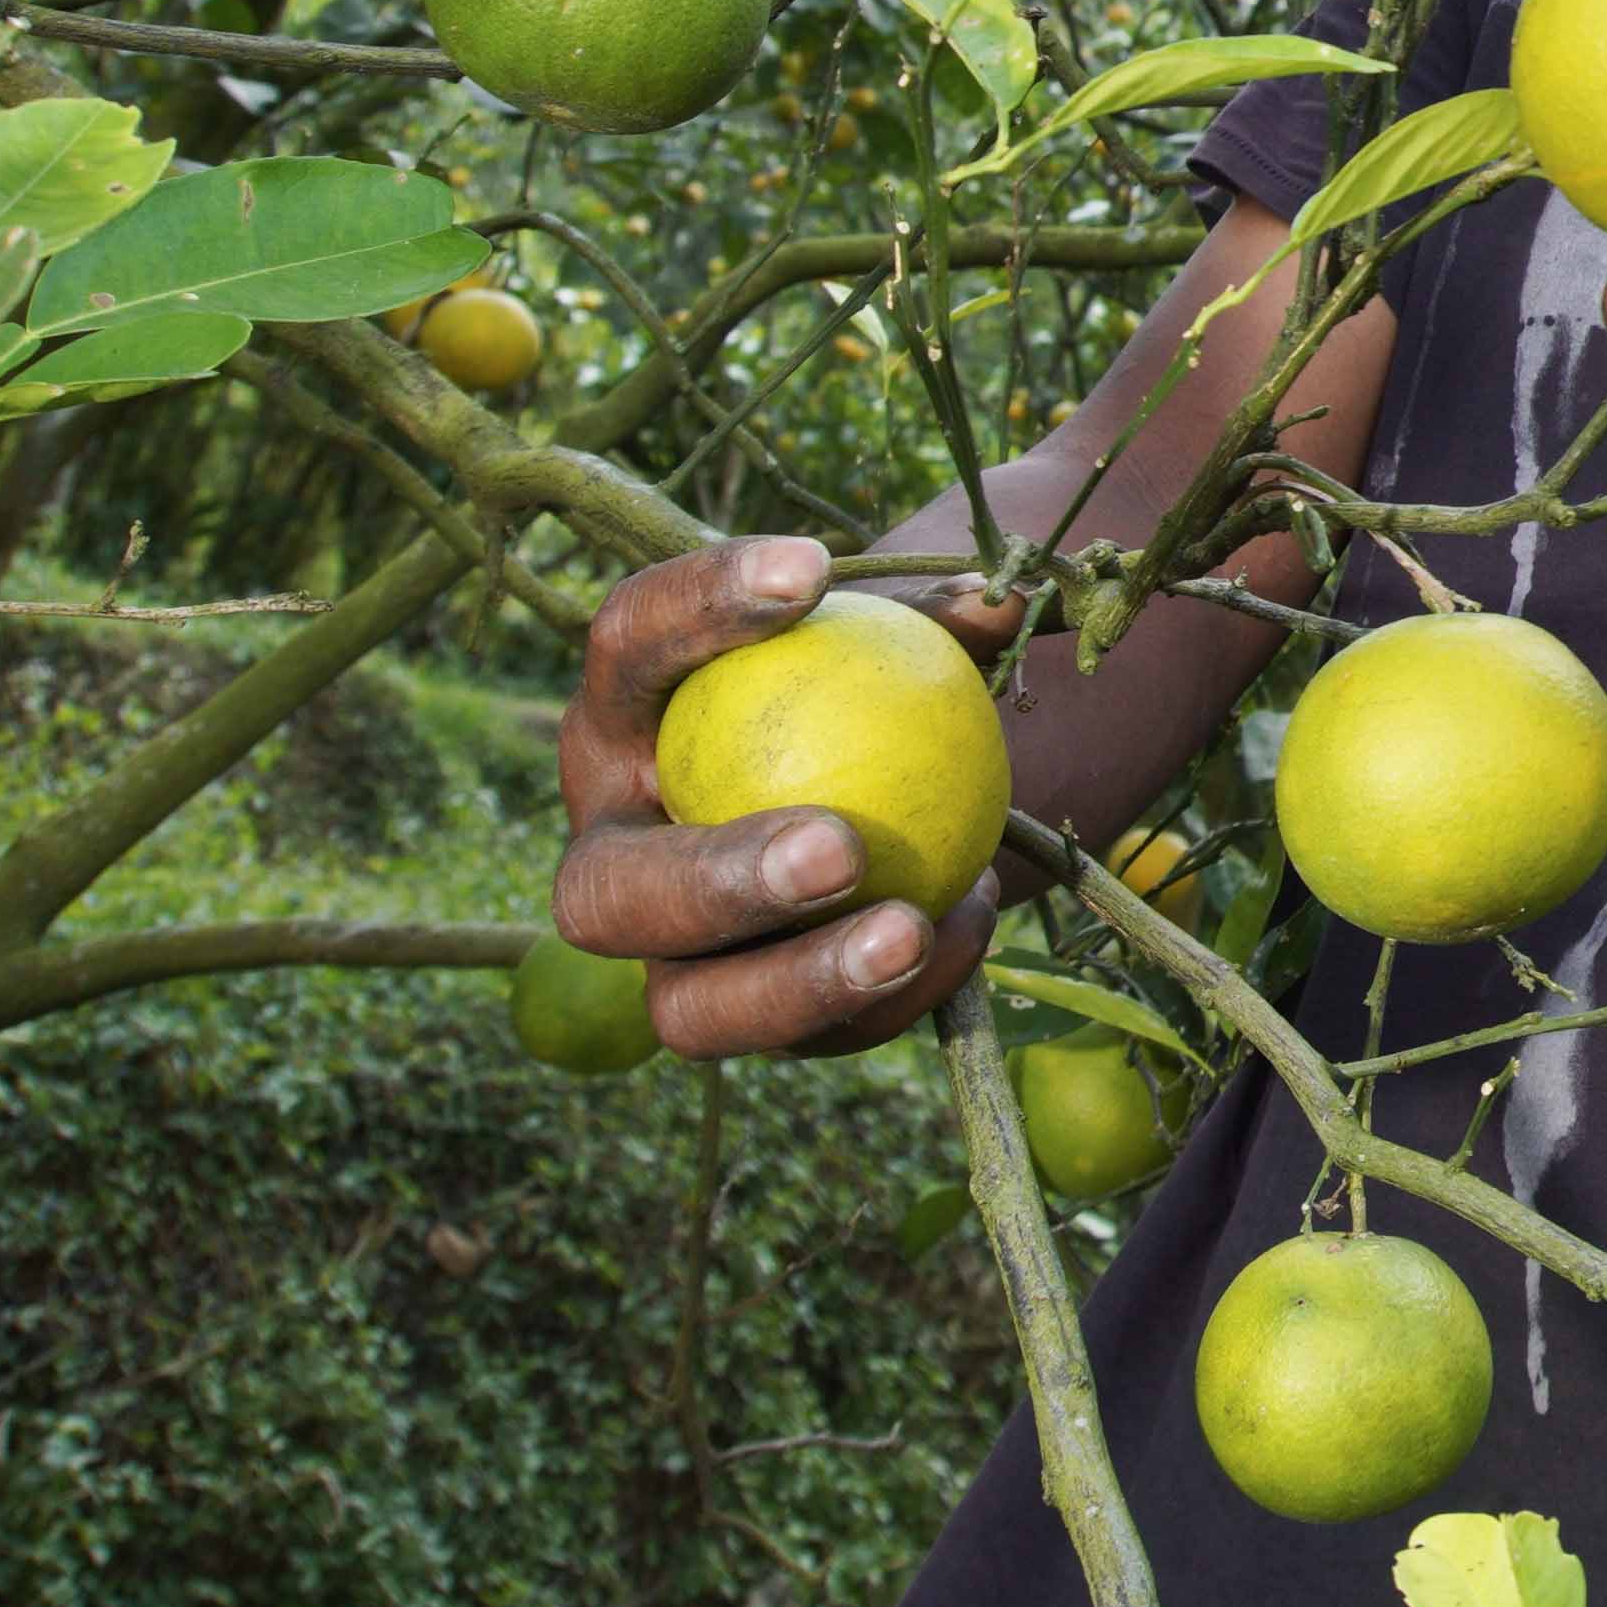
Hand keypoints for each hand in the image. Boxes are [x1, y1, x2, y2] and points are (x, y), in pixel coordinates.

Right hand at [551, 535, 1017, 1057]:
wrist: (896, 782)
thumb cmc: (871, 680)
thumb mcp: (894, 630)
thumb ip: (935, 615)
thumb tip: (999, 603)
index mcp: (620, 719)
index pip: (625, 644)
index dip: (699, 604)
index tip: (810, 570)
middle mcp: (615, 851)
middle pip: (607, 893)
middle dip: (713, 881)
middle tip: (839, 847)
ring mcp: (672, 957)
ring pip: (693, 1009)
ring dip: (803, 980)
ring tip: (907, 929)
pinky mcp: (755, 1019)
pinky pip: (814, 1036)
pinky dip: (897, 996)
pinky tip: (970, 924)